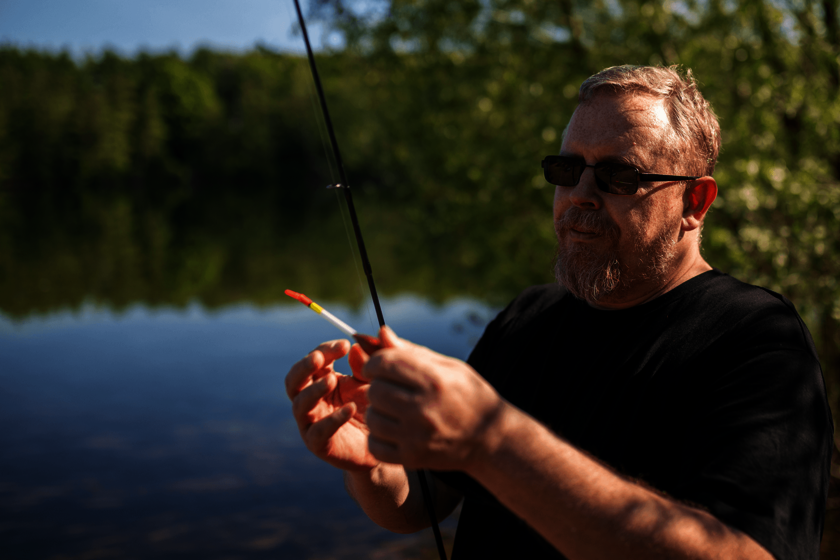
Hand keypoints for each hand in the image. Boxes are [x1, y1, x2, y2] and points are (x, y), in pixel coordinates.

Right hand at [285, 339, 381, 470]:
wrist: (382, 443)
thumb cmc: (373, 408)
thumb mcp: (371, 382)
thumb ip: (365, 365)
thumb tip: (356, 346)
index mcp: (321, 380)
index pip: (314, 360)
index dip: (325, 350)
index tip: (345, 345)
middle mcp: (311, 400)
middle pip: (294, 380)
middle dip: (304, 367)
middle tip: (319, 358)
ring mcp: (311, 422)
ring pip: (299, 404)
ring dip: (313, 390)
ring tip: (331, 381)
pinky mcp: (319, 444)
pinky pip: (318, 431)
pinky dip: (332, 419)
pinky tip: (351, 408)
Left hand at [363, 327, 505, 470]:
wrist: (491, 439)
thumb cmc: (469, 396)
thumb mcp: (448, 367)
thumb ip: (412, 352)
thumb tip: (381, 332)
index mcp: (434, 380)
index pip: (385, 363)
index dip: (374, 362)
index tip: (377, 367)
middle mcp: (424, 408)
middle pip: (375, 390)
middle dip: (378, 386)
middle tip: (390, 389)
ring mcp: (417, 436)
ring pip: (373, 417)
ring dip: (378, 411)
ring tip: (393, 410)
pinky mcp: (413, 458)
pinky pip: (375, 445)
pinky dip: (379, 437)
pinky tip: (393, 430)